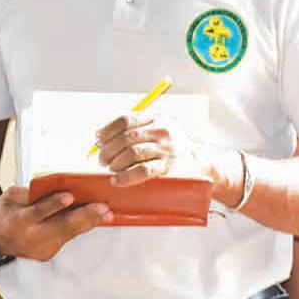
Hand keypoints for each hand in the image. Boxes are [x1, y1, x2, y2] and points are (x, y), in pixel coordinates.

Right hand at [0, 185, 109, 261]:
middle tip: (104, 208)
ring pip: (68, 234)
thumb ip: (33, 193)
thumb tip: (60, 186)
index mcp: (18, 221)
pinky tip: (96, 219)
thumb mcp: (11, 196)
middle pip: (60, 227)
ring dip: (90, 223)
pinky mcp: (47, 254)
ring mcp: (40, 249)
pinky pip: (67, 239)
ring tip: (108, 214)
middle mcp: (30, 238)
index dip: (54, 204)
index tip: (70, 196)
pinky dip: (81, 228)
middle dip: (85, 216)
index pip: (38, 212)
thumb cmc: (4, 212)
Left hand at [93, 113, 224, 188]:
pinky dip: (125, 176)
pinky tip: (117, 180)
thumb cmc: (172, 146)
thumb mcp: (159, 128)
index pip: (126, 119)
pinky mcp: (167, 167)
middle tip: (102, 160)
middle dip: (108, 150)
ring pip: (132, 153)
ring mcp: (166, 148)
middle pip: (126, 137)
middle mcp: (163, 130)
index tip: (98, 140)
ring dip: (115, 163)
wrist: (199, 162)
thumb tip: (100, 137)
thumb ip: (135, 128)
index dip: (107, 130)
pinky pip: (142, 171)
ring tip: (110, 169)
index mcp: (157, 117)